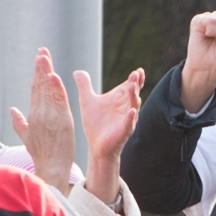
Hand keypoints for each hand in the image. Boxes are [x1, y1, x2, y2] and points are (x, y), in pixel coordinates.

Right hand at [9, 49, 76, 195]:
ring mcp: (51, 116)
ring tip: (45, 57)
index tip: (39, 59)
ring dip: (47, 73)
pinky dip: (57, 89)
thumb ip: (19, 123)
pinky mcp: (63, 121)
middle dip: (41, 67)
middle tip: (42, 50)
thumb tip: (12, 110)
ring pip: (48, 90)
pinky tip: (54, 76)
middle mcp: (40, 113)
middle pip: (40, 86)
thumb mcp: (27, 137)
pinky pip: (59, 101)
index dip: (37, 73)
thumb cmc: (40, 154)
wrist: (51, 167)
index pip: (35, 90)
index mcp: (32, 114)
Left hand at [75, 67, 144, 205]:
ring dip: (134, 96)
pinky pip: (128, 124)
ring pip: (133, 106)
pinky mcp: (123, 132)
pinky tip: (132, 112)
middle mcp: (126, 108)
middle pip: (133, 93)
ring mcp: (126, 120)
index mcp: (119, 99)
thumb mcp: (87, 101)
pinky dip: (130, 118)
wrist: (95, 146)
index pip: (129, 86)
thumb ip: (84, 86)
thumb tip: (77, 71)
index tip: (138, 70)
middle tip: (136, 74)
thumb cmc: (95, 124)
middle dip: (135, 84)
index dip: (135, 79)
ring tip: (132, 86)